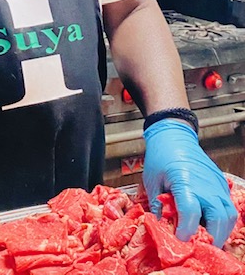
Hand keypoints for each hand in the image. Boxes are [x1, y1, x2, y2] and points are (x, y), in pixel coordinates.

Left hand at [143, 119, 237, 247]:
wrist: (173, 135)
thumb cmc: (160, 157)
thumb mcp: (152, 181)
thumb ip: (159, 207)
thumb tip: (164, 229)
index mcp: (184, 181)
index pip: (191, 213)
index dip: (186, 231)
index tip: (179, 241)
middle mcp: (205, 184)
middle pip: (218, 219)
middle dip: (210, 238)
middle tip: (198, 246)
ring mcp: (216, 183)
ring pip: (229, 215)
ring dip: (220, 231)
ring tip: (206, 238)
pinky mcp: (221, 183)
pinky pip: (228, 206)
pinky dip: (222, 220)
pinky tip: (210, 224)